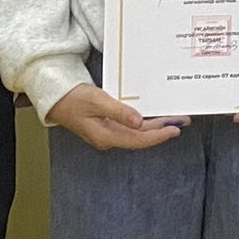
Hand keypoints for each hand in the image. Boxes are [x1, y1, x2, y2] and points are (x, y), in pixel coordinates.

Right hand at [51, 84, 187, 151]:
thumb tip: (139, 123)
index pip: (138, 140)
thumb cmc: (73, 98)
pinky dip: (144, 121)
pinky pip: (130, 126)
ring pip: (137, 132)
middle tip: (183, 121)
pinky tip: (154, 116)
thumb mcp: (97, 101)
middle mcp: (109, 137)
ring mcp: (108, 132)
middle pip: (141, 137)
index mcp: (106, 136)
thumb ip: (119, 112)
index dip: (158, 135)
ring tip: (175, 119)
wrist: (55, 99)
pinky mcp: (107, 125)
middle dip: (162, 129)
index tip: (175, 129)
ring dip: (156, 125)